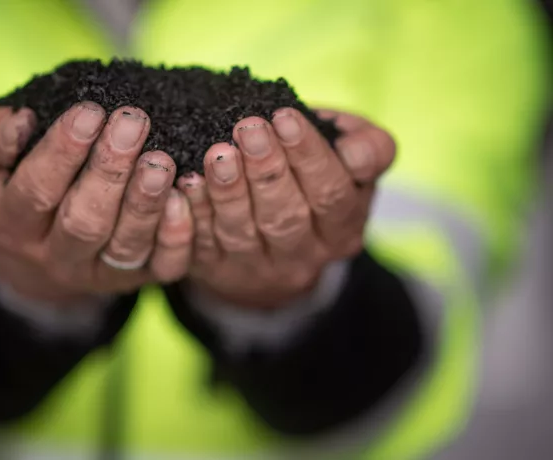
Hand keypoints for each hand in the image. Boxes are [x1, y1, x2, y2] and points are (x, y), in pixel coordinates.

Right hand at [0, 103, 193, 305]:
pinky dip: (176, 236)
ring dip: (145, 202)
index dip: (62, 152)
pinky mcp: (138, 280)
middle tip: (132, 122)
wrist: (38, 270)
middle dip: (109, 170)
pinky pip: (161, 266)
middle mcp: (56, 257)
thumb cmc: (23, 200)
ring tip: (161, 160)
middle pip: (83, 221)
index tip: (90, 111)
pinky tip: (184, 198)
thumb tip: (20, 118)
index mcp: (15, 226)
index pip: (36, 191)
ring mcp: (99, 273)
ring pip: (125, 245)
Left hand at [178, 108, 395, 307]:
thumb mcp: (351, 168)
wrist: (273, 255)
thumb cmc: (312, 185)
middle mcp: (304, 257)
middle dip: (266, 169)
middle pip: (286, 215)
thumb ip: (368, 151)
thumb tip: (355, 149)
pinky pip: (204, 243)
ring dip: (229, 191)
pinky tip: (188, 181)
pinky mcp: (218, 272)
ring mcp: (258, 269)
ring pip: (243, 231)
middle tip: (248, 127)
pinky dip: (195, 211)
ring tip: (218, 153)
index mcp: (342, 229)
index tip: (284, 117)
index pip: (331, 194)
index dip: (309, 157)